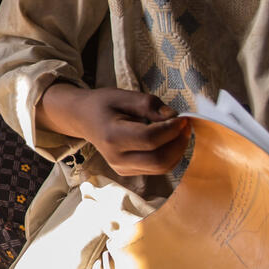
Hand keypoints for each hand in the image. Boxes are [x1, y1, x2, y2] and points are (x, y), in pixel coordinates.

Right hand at [36, 84, 190, 175]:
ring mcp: (121, 168)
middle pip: (159, 160)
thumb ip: (148, 104)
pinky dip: (169, 155)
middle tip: (185, 126)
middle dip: (178, 143)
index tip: (182, 117)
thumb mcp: (123, 96)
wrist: (82, 119)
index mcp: (112, 136)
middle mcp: (116, 157)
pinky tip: (168, 140)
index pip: (149, 140)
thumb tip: (173, 116)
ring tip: (179, 132)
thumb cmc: (102, 104)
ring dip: (177, 150)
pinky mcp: (128, 172)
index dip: (171, 130)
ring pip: (161, 168)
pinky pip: (157, 169)